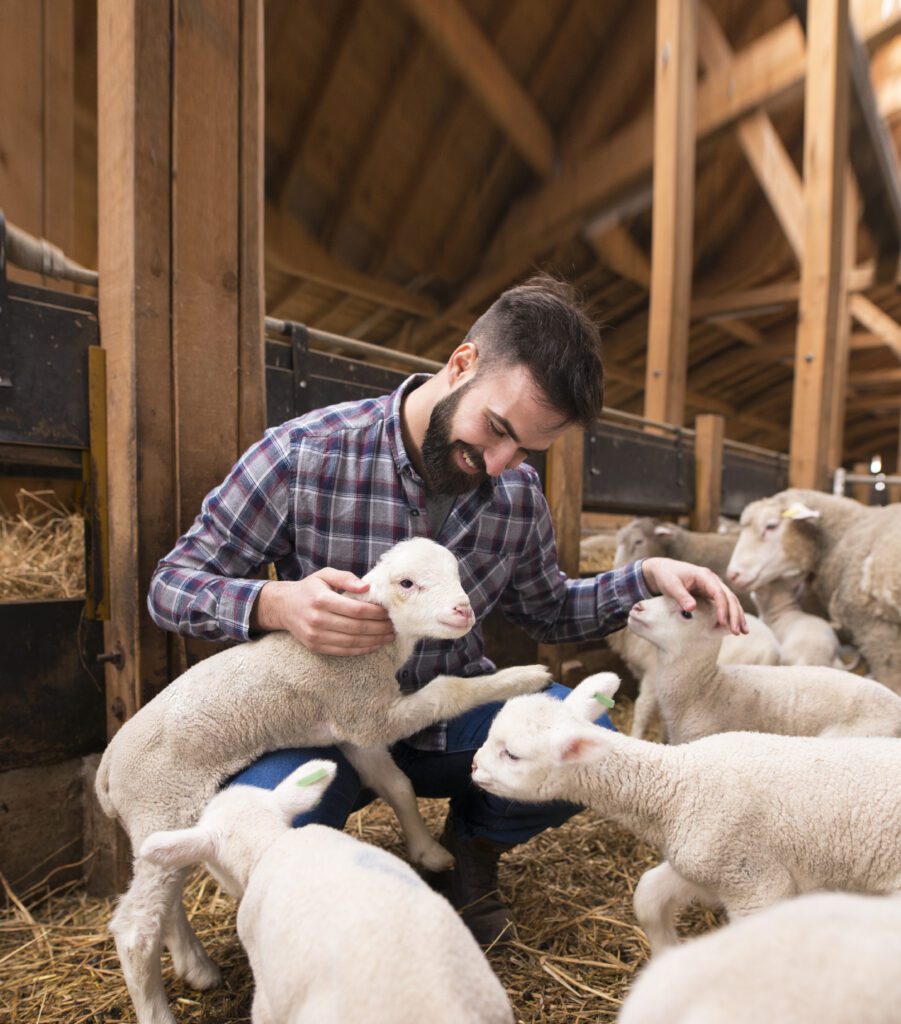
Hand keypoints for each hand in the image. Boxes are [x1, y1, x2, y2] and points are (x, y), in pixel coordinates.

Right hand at [251, 568, 394, 653]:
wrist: (284, 607)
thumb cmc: (309, 589)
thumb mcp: (325, 575)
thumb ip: (346, 577)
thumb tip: (367, 587)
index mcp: (321, 599)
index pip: (356, 610)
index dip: (376, 613)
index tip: (389, 612)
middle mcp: (317, 619)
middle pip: (356, 627)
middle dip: (379, 627)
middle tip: (394, 625)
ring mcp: (315, 636)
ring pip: (352, 642)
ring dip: (374, 640)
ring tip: (389, 636)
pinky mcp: (315, 647)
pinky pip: (343, 651)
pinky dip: (362, 649)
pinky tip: (375, 644)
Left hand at [640, 556, 747, 634]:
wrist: (662, 570)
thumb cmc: (666, 576)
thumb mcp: (671, 585)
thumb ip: (681, 596)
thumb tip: (692, 609)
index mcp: (704, 576)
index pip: (719, 593)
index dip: (722, 608)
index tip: (722, 622)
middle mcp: (713, 580)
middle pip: (730, 597)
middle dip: (735, 614)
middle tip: (737, 632)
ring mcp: (713, 587)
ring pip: (731, 601)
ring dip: (738, 616)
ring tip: (743, 632)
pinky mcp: (711, 593)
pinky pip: (725, 604)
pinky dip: (731, 614)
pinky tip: (736, 626)